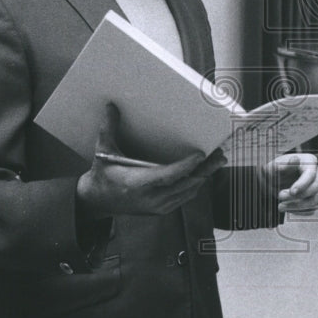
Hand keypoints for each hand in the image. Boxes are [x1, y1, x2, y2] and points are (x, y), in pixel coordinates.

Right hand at [76, 103, 226, 218]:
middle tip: (220, 155)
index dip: (186, 166)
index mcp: (136, 184)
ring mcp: (157, 207)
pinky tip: (202, 173)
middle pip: (185, 184)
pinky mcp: (161, 210)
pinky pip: (184, 197)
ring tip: (217, 161)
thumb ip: (108, 129)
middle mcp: (150, 198)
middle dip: (205, 169)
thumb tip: (111, 107)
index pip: (167, 176)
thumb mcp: (103, 152)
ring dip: (203, 176)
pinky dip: (194, 185)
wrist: (97, 201)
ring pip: (188, 192)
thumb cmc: (102, 175)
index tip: (201, 155)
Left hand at [260, 154, 317, 214]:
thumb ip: (282, 164)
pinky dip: (297, 211)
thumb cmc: (273, 171)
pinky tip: (286, 208)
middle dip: (297, 196)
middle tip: (279, 196)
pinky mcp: (313, 199)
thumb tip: (294, 159)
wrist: (271, 182)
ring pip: (313, 201)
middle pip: (314, 188)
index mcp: (309, 161)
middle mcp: (316, 174)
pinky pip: (310, 209)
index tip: (292, 192)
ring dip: (296, 206)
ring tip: (280, 206)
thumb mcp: (272, 167)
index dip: (303, 184)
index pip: (311, 174)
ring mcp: (316, 187)